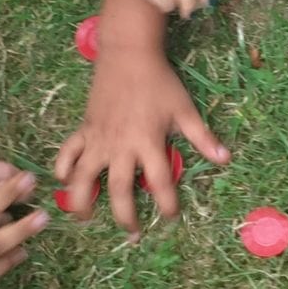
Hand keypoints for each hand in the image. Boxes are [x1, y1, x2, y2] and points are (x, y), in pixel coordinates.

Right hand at [54, 45, 228, 233]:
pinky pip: (68, 152)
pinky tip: (63, 181)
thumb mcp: (184, 109)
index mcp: (147, 142)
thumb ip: (202, 137)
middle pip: (118, 190)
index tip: (171, 217)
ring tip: (86, 219)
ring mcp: (98, 138)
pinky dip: (63, 167)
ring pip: (84, 177)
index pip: (160, 182)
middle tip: (132, 235)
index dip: (167, 204)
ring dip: (82, 201)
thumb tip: (225, 159)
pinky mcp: (84, 128)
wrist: (128, 53)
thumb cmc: (159, 81)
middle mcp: (120, 145)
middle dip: (125, 216)